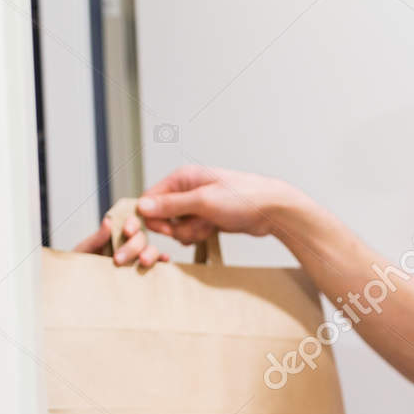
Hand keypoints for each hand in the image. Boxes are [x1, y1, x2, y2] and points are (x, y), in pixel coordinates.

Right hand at [74, 166, 302, 266]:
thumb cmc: (242, 198)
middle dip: (177, 228)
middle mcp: (186, 190)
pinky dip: (199, 235)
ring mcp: (196, 205)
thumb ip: (171, 205)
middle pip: (163, 217)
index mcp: (182, 178)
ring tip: (210, 225)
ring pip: (178, 228)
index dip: (153, 218)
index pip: (151, 199)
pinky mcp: (205, 218)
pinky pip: (191, 232)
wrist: (271, 210)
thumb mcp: (203, 201)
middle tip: (196, 225)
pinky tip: (213, 230)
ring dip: (192, 232)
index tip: (164, 230)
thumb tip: (142, 206)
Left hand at [74, 208, 169, 268]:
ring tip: (143, 261)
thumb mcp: (83, 252)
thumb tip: (108, 221)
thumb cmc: (79, 269)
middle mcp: (128, 245)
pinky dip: (162, 262)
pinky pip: (157, 266)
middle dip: (133, 246)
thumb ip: (96, 239)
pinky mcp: (142, 274)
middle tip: (119, 259)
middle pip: (140, 238)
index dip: (131, 224)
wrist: (78, 290)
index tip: (126, 231)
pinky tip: (163, 261)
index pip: (128, 224)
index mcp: (115, 235)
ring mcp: (136, 259)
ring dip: (150, 253)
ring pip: (150, 250)